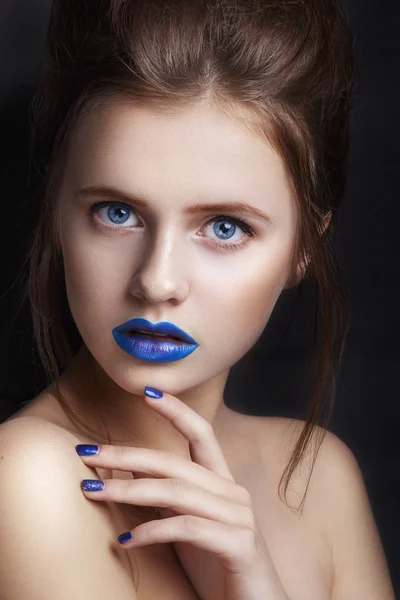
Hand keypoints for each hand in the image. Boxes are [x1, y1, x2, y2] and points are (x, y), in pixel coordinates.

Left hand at [76, 387, 289, 599]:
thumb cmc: (217, 563)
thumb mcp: (188, 524)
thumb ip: (168, 497)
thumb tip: (129, 471)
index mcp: (222, 483)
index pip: (202, 434)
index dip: (176, 411)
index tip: (148, 391)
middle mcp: (232, 493)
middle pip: (174, 462)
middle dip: (126, 455)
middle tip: (87, 452)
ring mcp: (238, 517)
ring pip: (176, 491)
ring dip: (128, 490)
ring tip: (93, 491)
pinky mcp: (238, 545)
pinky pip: (187, 529)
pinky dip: (152, 531)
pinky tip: (126, 540)